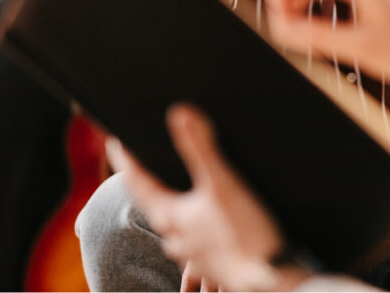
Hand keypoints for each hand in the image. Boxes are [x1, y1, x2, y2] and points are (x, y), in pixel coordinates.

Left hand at [108, 106, 288, 291]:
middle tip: (144, 163)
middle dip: (147, 183)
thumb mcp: (222, 183)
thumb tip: (179, 113)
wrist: (273, 278)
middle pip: (153, 204)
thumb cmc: (246, 232)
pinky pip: (194, 242)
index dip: (125, 160)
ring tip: (175, 192)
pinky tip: (206, 224)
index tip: (116, 140)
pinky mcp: (214, 264)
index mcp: (171, 217)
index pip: (137, 183)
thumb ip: (200, 148)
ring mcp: (194, 255)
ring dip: (171, 207)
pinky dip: (193, 227)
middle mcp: (176, 238)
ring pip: (173, 227)